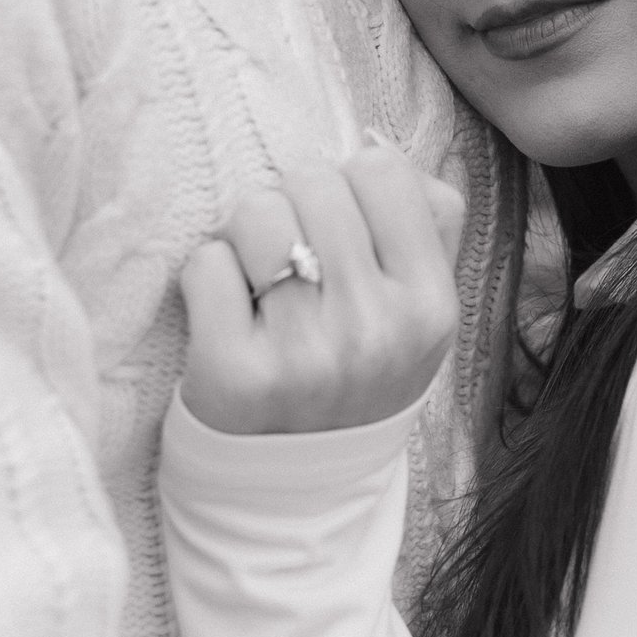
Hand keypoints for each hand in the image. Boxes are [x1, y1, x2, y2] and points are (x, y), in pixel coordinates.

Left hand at [180, 148, 466, 436]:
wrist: (296, 493)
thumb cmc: (356, 379)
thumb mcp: (420, 315)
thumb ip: (427, 223)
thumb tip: (376, 142)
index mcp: (430, 305)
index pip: (380, 169)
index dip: (348, 184)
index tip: (337, 227)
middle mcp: (375, 329)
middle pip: (312, 181)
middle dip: (291, 206)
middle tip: (290, 259)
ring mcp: (305, 354)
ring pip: (255, 213)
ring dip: (244, 237)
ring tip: (258, 283)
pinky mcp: (233, 373)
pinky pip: (206, 263)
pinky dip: (206, 278)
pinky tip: (226, 314)